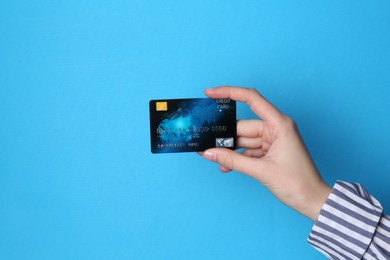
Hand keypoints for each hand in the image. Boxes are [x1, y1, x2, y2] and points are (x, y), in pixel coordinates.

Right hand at [199, 86, 330, 220]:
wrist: (312, 201)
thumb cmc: (298, 183)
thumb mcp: (261, 170)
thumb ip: (232, 160)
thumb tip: (208, 153)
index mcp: (279, 124)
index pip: (252, 99)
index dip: (229, 92)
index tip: (210, 93)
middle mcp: (276, 128)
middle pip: (243, 125)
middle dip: (224, 134)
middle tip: (204, 141)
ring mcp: (273, 140)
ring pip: (244, 139)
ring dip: (229, 148)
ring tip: (211, 155)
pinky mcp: (270, 151)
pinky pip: (248, 150)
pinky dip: (237, 157)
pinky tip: (224, 165)